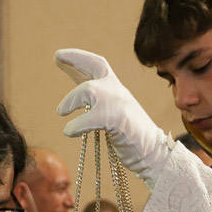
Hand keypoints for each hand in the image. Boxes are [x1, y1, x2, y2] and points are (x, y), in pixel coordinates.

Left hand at [55, 49, 170, 176]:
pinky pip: (90, 118)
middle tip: (57, 57)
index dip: (78, 58)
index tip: (59, 56)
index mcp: (117, 90)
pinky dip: (76, 125)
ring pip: (89, 90)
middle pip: (96, 66)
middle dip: (76, 59)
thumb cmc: (131, 139)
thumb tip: (73, 100)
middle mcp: (118, 92)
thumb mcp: (112, 114)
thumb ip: (96, 104)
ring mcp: (119, 104)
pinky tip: (69, 131)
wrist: (154, 155)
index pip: (98, 66)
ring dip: (71, 100)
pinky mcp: (117, 120)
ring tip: (61, 111)